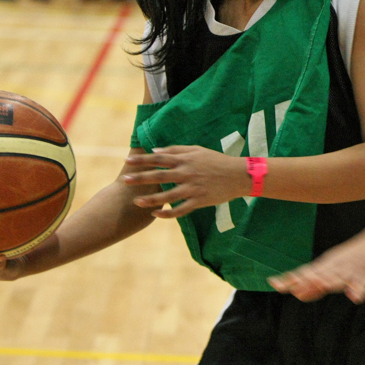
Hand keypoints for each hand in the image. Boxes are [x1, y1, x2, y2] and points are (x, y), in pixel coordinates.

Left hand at [123, 146, 251, 217]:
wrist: (238, 175)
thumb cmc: (217, 160)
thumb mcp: (197, 150)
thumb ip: (176, 150)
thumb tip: (155, 151)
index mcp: (186, 160)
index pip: (159, 158)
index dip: (142, 160)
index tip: (127, 161)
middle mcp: (187, 173)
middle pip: (160, 176)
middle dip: (141, 178)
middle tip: (125, 180)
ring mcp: (193, 188)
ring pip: (168, 195)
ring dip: (151, 199)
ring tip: (136, 201)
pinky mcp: (199, 201)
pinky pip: (180, 210)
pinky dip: (167, 213)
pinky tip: (155, 214)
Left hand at [270, 230, 364, 302]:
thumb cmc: (353, 258)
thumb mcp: (332, 269)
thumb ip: (316, 283)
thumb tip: (297, 293)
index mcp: (326, 267)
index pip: (305, 274)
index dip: (291, 279)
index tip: (274, 284)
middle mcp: (336, 268)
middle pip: (319, 275)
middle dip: (307, 282)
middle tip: (294, 289)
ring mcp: (352, 271)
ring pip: (340, 278)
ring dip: (330, 283)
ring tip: (322, 286)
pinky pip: (363, 284)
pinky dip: (358, 290)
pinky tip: (355, 297)